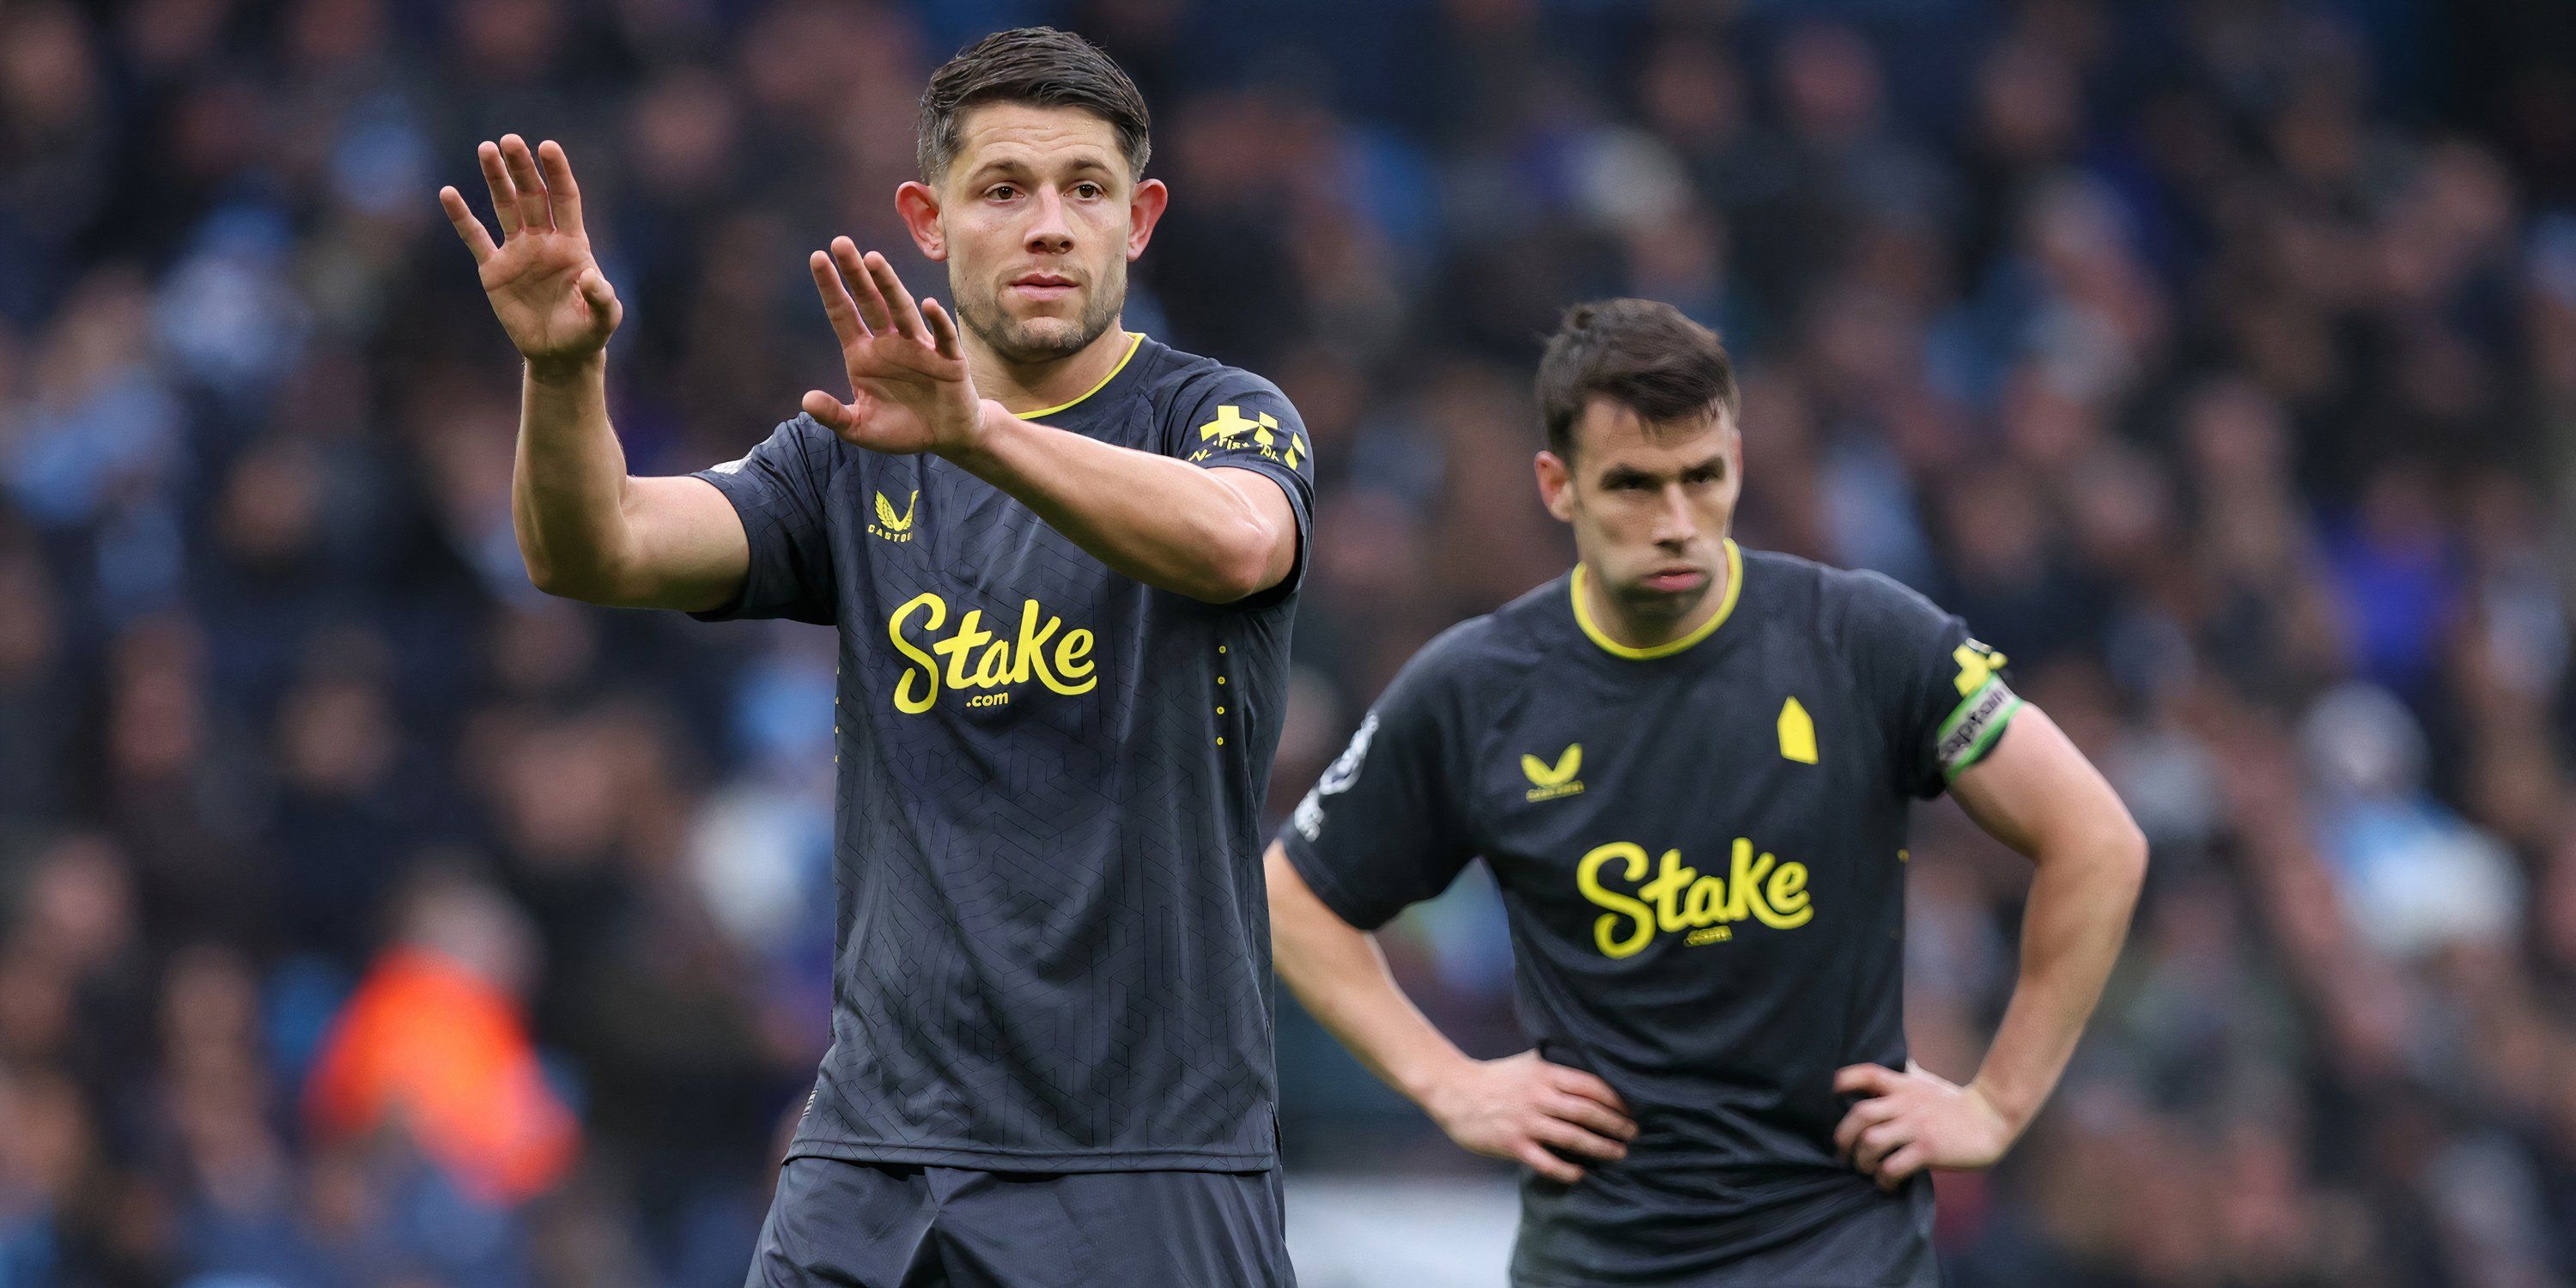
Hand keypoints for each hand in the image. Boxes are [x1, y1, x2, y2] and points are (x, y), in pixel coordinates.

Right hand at [439, 136, 620, 376]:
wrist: (560, 354)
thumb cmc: (588, 332)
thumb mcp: (604, 318)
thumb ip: (602, 297)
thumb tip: (591, 275)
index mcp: (574, 244)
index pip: (565, 199)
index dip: (557, 172)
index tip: (548, 146)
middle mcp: (544, 240)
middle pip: (533, 195)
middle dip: (522, 168)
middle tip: (509, 140)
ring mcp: (518, 252)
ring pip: (506, 207)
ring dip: (496, 179)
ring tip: (486, 149)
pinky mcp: (494, 270)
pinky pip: (475, 238)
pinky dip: (462, 217)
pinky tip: (449, 193)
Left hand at [802, 238, 998, 456]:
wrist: (947, 437)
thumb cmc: (902, 428)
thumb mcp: (861, 428)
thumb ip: (834, 416)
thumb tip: (806, 401)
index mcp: (864, 354)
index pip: (843, 314)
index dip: (831, 287)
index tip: (817, 257)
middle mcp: (890, 342)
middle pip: (869, 301)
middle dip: (856, 273)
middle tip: (840, 243)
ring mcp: (919, 347)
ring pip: (901, 310)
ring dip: (889, 285)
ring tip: (874, 261)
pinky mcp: (949, 360)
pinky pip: (942, 338)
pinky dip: (936, 321)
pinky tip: (927, 305)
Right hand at [1422, 1051, 1636, 1184]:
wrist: (1454, 1091)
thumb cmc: (1496, 1077)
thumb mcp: (1528, 1063)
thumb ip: (1556, 1066)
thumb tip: (1589, 1067)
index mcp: (1545, 1074)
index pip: (1590, 1085)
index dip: (1616, 1099)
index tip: (1632, 1109)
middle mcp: (1539, 1097)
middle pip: (1587, 1112)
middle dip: (1615, 1124)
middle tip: (1633, 1134)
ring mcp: (1526, 1121)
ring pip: (1572, 1137)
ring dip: (1600, 1147)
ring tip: (1618, 1153)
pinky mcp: (1512, 1144)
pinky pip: (1545, 1161)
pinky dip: (1565, 1170)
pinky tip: (1580, 1174)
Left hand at [1831, 1062, 2015, 1191]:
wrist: (1992, 1118)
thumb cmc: (1955, 1103)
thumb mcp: (1924, 1083)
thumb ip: (1903, 1075)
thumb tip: (1888, 1062)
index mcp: (1902, 1086)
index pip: (1865, 1074)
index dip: (1841, 1082)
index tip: (1829, 1098)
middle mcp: (1905, 1104)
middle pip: (1859, 1114)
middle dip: (1843, 1138)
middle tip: (1842, 1154)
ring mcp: (1916, 1127)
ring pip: (1871, 1143)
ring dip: (1862, 1162)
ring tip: (1866, 1170)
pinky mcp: (1928, 1150)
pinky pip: (1893, 1167)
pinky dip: (1883, 1180)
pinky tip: (1887, 1184)